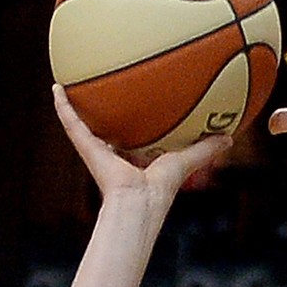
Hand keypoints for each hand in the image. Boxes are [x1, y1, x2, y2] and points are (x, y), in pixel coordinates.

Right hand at [53, 83, 229, 206]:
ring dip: (76, 106)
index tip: (136, 108)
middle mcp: (115, 156)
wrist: (137, 204)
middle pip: (109, 130)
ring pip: (85, 125)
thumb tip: (230, 137)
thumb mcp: (185, 162)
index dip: (136, 125)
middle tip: (104, 90)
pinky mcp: (87, 148)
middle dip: (106, 112)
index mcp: (135, 161)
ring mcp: (98, 152)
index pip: (135, 140)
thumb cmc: (160, 191)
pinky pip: (72, 124)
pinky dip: (63, 107)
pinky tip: (57, 87)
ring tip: (70, 82)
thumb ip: (205, 150)